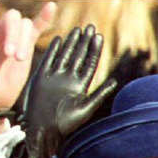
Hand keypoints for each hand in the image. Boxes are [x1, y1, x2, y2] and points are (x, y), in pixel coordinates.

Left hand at [0, 0, 55, 112]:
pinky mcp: (27, 47)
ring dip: (22, 41)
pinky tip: (50, 7)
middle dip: (12, 34)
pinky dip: (44, 18)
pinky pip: (37, 29)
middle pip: (11, 18)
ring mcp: (14, 38)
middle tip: (10, 55)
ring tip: (18, 59)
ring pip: (24, 25)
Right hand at [17, 25, 116, 157]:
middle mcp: (69, 80)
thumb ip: (99, 93)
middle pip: (78, 56)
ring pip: (64, 55)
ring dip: (71, 43)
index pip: (89, 64)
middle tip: (91, 27)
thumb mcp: (86, 107)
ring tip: (78, 30)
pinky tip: (59, 39)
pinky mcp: (42, 78)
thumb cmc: (67, 124)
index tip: (99, 37)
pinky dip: (53, 50)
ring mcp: (55, 77)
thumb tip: (115, 81)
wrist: (45, 130)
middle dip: (84, 42)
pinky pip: (48, 60)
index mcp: (81, 86)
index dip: (94, 50)